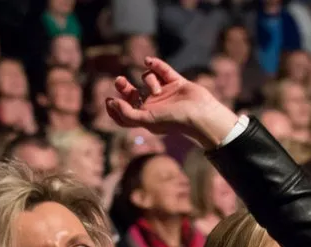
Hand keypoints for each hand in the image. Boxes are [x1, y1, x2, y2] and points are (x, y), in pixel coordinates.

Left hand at [106, 56, 239, 147]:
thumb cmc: (175, 121)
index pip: (125, 114)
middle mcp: (154, 105)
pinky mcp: (176, 82)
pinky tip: (149, 61)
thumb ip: (127, 114)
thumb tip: (111, 102)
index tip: (108, 99)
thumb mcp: (148, 120)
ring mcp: (165, 92)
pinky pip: (162, 69)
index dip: (115, 108)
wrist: (202, 114)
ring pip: (147, 78)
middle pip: (132, 93)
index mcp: (146, 117)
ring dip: (149, 80)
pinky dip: (155, 64)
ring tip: (159, 90)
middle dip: (124, 87)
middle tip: (119, 81)